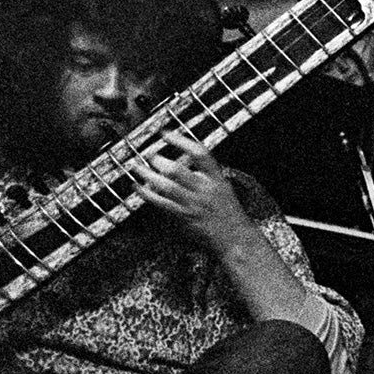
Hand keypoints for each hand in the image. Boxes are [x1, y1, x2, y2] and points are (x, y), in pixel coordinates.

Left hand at [133, 130, 251, 252]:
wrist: (236, 239)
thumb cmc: (229, 214)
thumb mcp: (223, 189)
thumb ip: (205, 177)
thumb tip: (180, 165)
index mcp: (217, 179)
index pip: (199, 154)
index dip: (181, 141)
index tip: (166, 133)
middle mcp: (204, 190)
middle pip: (177, 170)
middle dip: (159, 160)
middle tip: (149, 155)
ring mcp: (193, 204)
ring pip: (166, 186)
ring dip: (148, 175)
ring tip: (137, 167)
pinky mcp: (183, 216)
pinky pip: (160, 203)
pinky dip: (146, 193)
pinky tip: (138, 187)